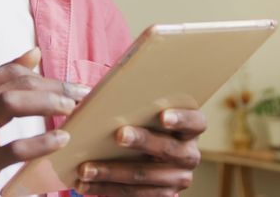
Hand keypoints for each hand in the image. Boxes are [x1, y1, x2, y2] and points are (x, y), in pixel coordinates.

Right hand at [0, 48, 89, 196]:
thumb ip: (1, 80)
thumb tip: (35, 53)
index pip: (13, 72)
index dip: (47, 76)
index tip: (72, 85)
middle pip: (18, 84)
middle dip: (55, 87)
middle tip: (81, 95)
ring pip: (13, 104)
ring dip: (48, 103)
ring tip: (71, 110)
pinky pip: (15, 149)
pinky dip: (42, 143)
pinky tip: (61, 140)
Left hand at [74, 108, 206, 195]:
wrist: (149, 153)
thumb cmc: (144, 122)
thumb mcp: (147, 111)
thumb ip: (138, 103)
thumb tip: (108, 93)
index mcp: (191, 129)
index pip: (195, 122)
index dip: (181, 119)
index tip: (163, 116)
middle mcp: (189, 155)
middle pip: (168, 149)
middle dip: (142, 141)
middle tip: (119, 135)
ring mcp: (178, 179)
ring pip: (145, 177)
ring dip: (112, 173)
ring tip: (85, 169)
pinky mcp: (162, 196)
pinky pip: (133, 195)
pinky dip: (106, 189)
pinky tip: (85, 185)